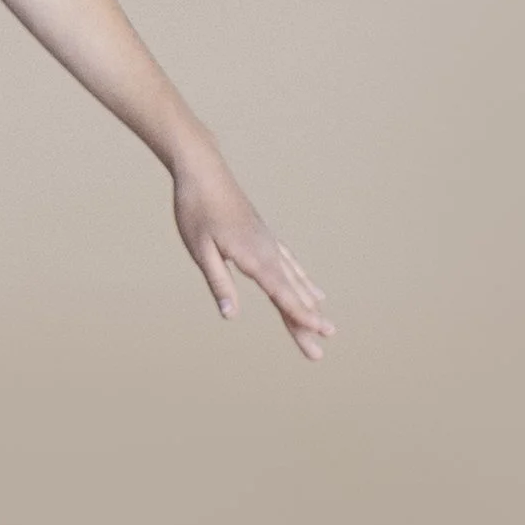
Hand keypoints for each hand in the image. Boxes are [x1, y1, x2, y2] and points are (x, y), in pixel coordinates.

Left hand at [172, 151, 333, 360]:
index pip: (280, 292)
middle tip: (319, 353)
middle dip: (306, 323)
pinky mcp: (266, 237)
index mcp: (252, 256)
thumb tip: (230, 315)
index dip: (299, 315)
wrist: (203, 171)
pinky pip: (292, 265)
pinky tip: (314, 293)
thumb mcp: (200, 249)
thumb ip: (218, 282)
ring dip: (310, 306)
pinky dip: (304, 282)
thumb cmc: (196, 210)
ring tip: (328, 328)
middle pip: (291, 293)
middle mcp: (268, 251)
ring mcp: (270, 243)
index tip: (319, 333)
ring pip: (295, 281)